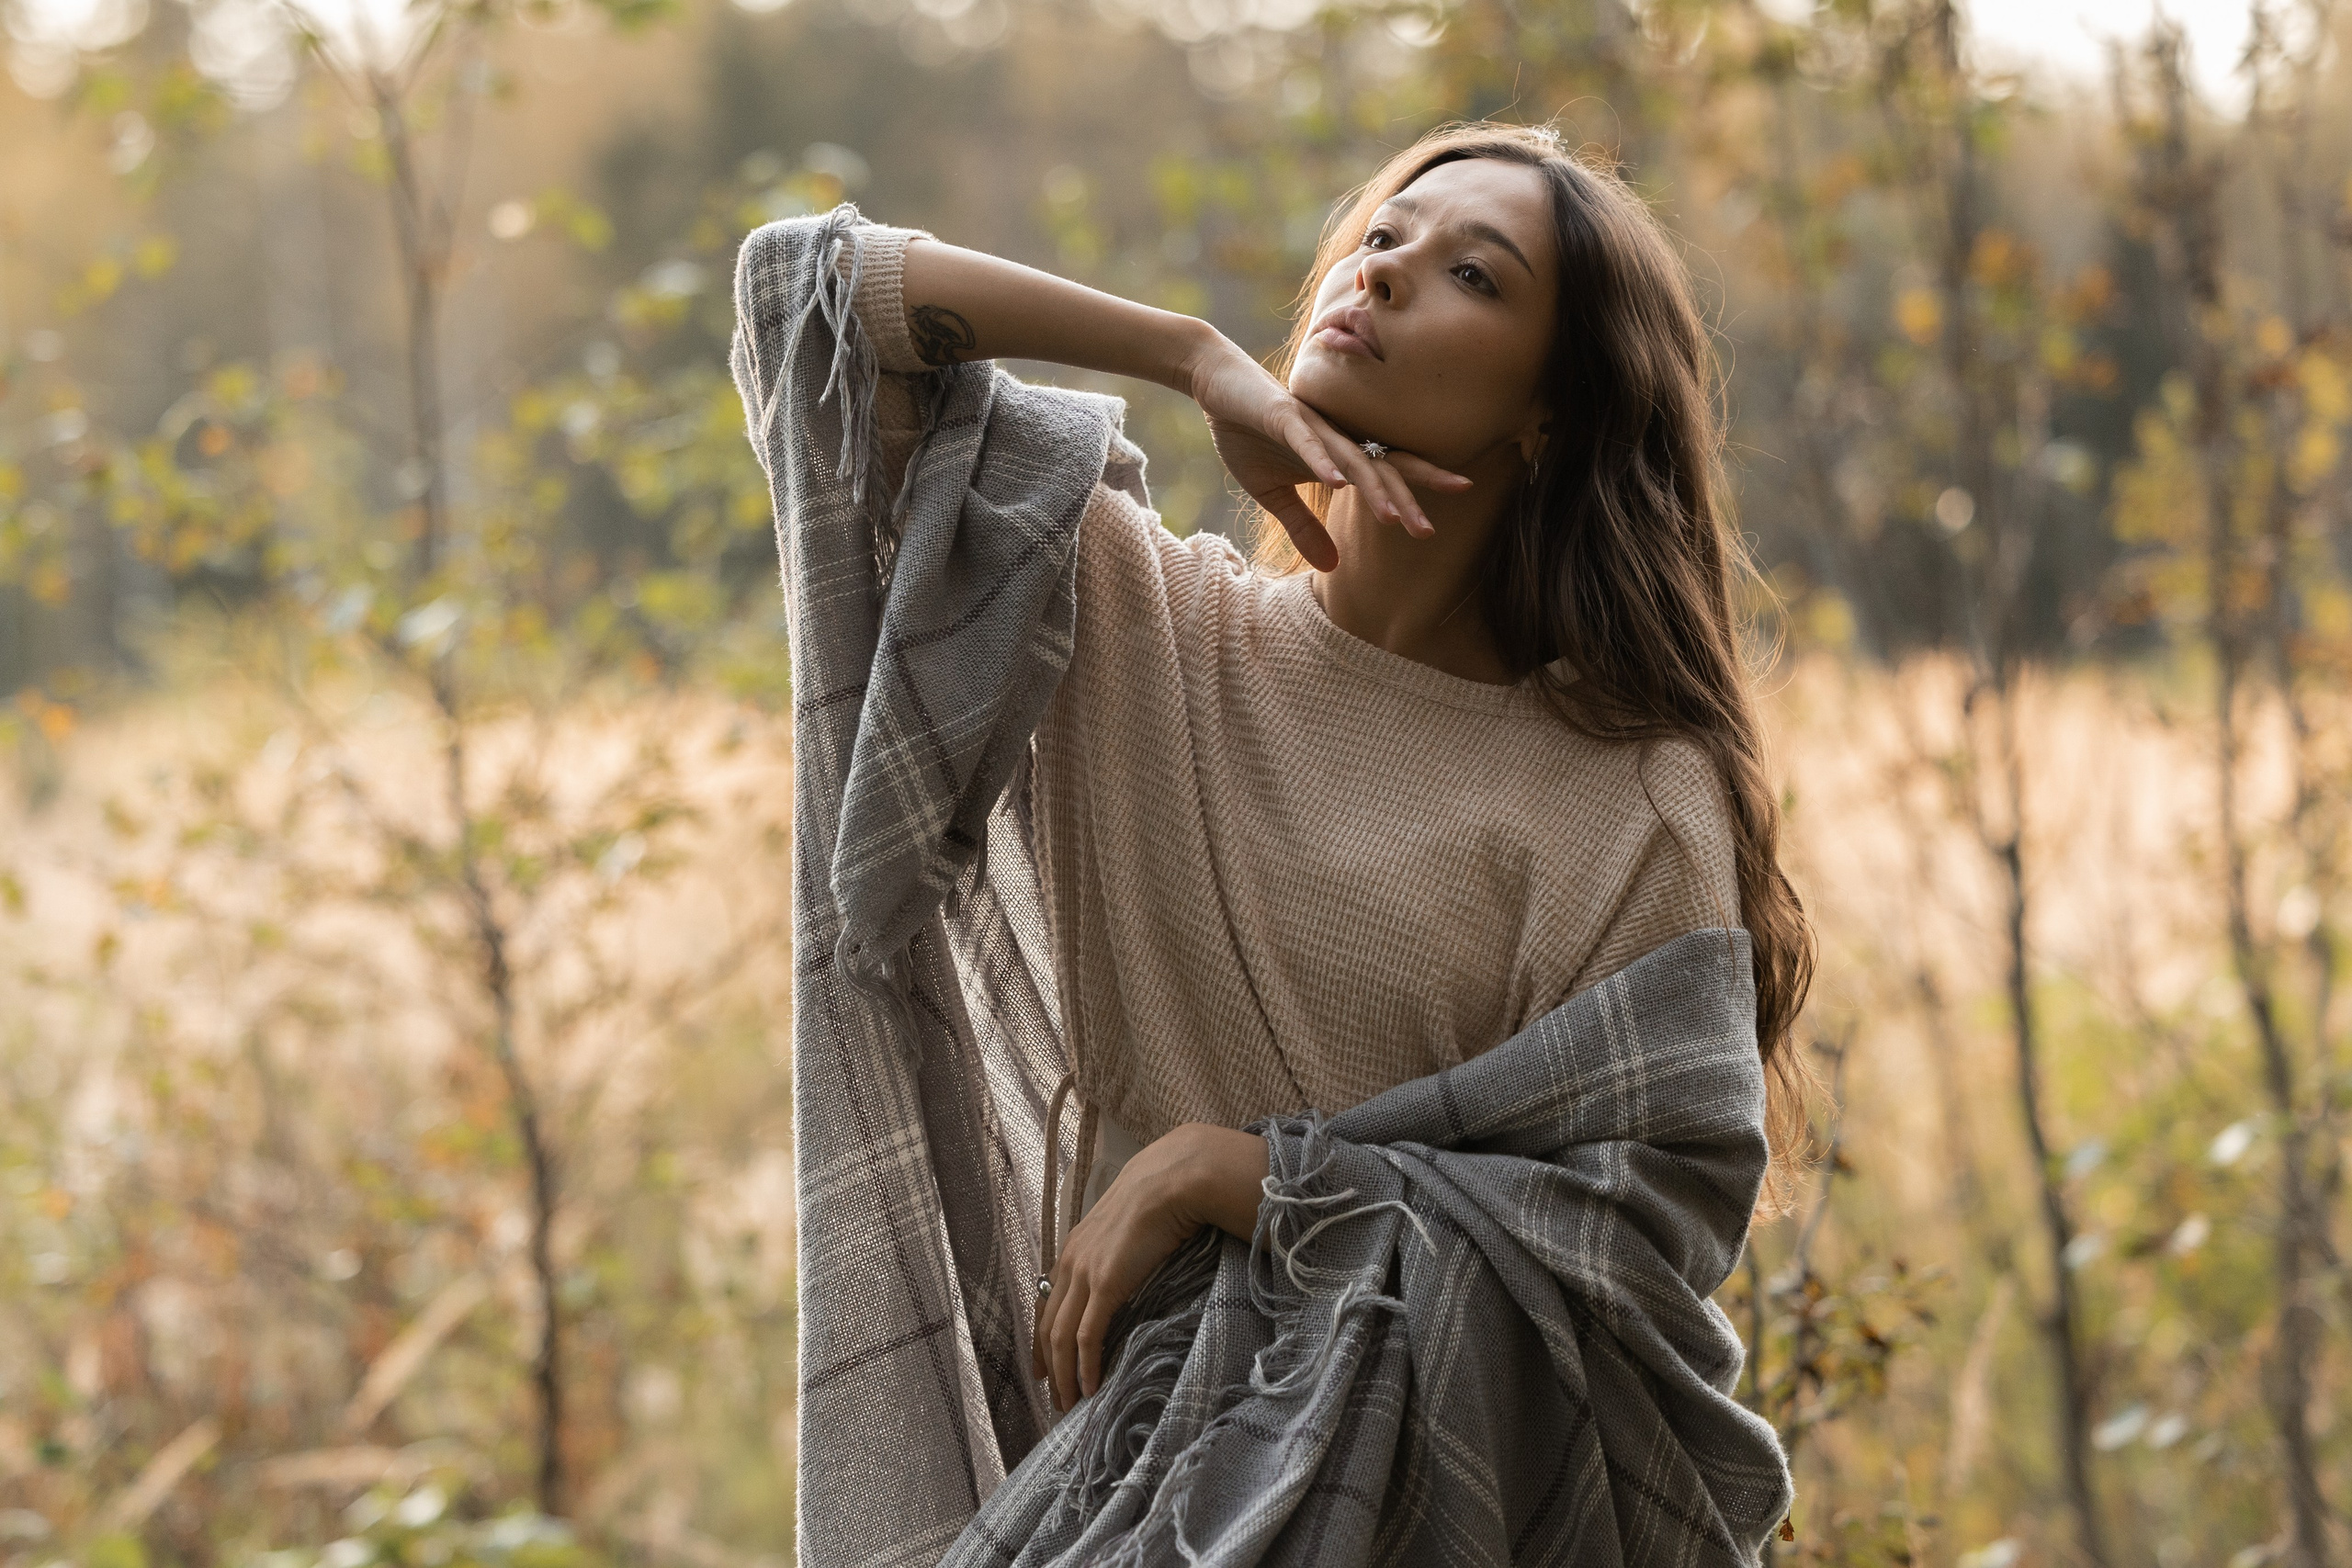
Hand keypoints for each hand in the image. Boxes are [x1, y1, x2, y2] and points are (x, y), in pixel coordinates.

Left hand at [1032, 1121, 1268, 1413]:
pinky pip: (1087, 1336)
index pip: (1047, 1304)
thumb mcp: (1125, 1228)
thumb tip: (1128, 1270)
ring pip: (1061, 1338)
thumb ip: (1116, 1251)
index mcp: (1072, 1250)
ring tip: (1072, 1403)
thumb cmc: (1157, 1199)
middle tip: (1056, 1398)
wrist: (1170, 1181)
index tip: (1043, 1368)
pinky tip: (1091, 1386)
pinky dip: (1086, 1365)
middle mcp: (1070, 1263)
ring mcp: (1084, 1274)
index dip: (1042, 1340)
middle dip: (1049, 1366)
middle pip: (1048, 1326)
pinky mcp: (1104, 1284)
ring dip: (1064, 1375)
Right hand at [1179, 334, 1470, 570]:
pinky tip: (1335, 483)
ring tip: (1392, 517)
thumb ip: (1304, 527)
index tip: (1436, 524)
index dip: (1414, 494)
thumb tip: (1333, 568)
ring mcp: (1312, 425)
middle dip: (1406, 499)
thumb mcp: (1274, 494)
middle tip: (1429, 532)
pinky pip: (1306, 441)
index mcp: (1339, 453)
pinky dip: (1321, 462)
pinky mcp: (1283, 416)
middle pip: (1380, 468)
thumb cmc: (1250, 435)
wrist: (1219, 387)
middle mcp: (1336, 437)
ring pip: (1350, 458)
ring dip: (1371, 487)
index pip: (1385, 475)